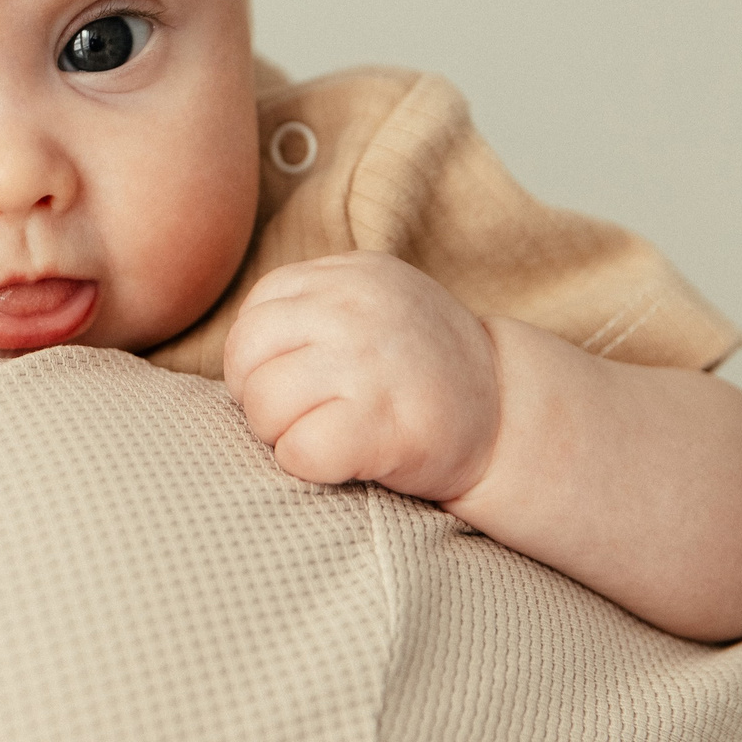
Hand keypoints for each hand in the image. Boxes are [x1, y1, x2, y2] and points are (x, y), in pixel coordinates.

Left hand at [222, 253, 501, 502]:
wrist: (508, 416)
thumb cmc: (418, 370)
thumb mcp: (371, 306)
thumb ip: (309, 306)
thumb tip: (233, 351)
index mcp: (349, 276)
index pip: (256, 314)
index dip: (259, 360)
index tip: (294, 381)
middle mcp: (357, 310)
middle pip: (246, 357)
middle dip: (258, 397)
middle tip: (301, 416)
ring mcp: (371, 364)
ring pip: (263, 405)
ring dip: (280, 435)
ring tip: (323, 434)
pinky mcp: (385, 425)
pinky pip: (298, 452)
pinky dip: (306, 465)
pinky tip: (341, 460)